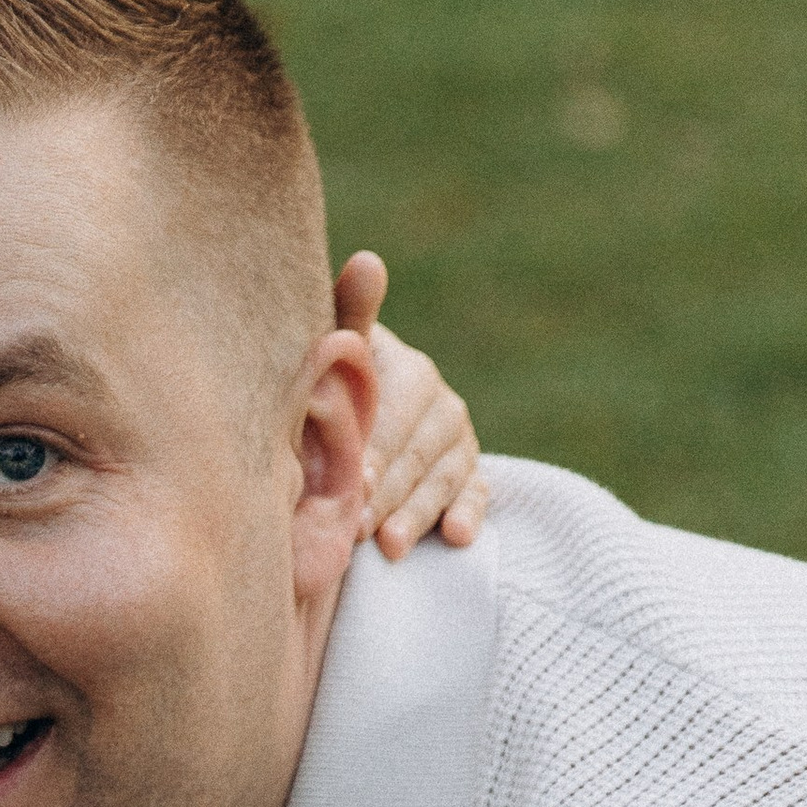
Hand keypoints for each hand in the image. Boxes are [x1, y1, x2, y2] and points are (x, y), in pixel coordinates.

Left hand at [334, 251, 489, 558]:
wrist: (354, 422)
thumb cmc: (331, 387)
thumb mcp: (337, 356)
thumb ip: (349, 317)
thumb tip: (367, 259)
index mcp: (409, 372)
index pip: (396, 412)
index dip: (376, 446)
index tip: (354, 478)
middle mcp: (441, 404)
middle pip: (415, 454)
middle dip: (386, 492)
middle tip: (357, 526)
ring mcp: (458, 443)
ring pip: (441, 480)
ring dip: (417, 513)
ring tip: (390, 547)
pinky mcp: (469, 477)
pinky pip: (474, 495)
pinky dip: (468, 515)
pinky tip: (458, 538)